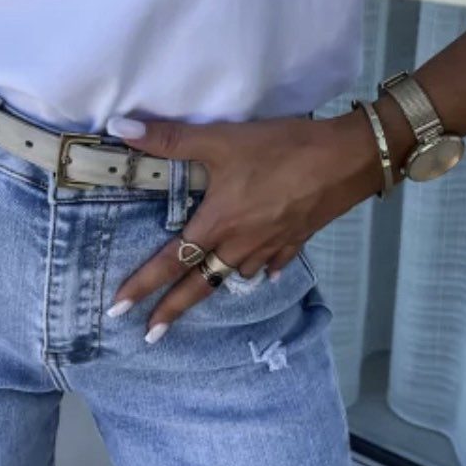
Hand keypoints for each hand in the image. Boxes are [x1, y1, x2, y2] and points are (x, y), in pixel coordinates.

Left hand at [104, 104, 395, 340]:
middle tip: (150, 336)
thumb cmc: (283, 149)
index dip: (141, 285)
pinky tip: (260, 274)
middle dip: (172, 310)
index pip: (170, 261)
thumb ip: (171, 138)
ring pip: (236, 275)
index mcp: (219, 223)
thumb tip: (119, 129)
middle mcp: (242, 243)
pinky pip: (272, 263)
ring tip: (199, 297)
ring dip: (215, 287)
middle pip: (200, 284)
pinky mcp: (297, 238)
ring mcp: (272, 245)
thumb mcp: (222, 139)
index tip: (117, 310)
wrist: (348, 159)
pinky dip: (261, 271)